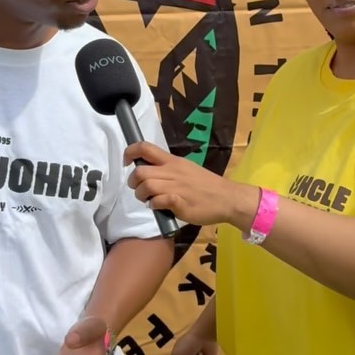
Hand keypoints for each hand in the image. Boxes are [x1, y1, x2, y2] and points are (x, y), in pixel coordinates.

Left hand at [124, 141, 255, 229]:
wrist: (227, 198)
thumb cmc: (206, 185)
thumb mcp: (187, 169)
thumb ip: (168, 170)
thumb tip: (149, 174)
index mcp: (173, 161)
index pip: (145, 148)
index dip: (130, 152)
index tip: (126, 162)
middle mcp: (173, 171)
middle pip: (140, 171)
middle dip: (133, 182)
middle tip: (139, 190)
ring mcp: (176, 187)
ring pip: (147, 185)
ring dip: (142, 195)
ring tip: (149, 200)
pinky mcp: (180, 203)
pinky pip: (159, 201)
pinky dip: (154, 205)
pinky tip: (159, 207)